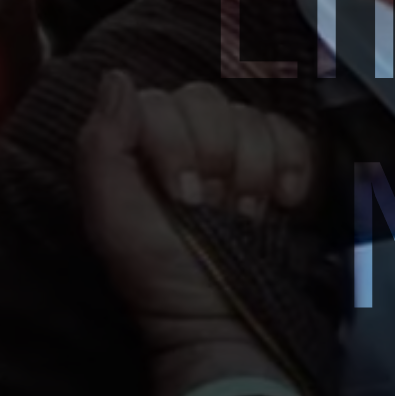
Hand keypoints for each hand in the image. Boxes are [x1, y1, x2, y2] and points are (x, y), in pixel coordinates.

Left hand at [77, 72, 313, 355]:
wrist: (222, 317)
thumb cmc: (162, 277)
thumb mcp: (113, 220)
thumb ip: (102, 146)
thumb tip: (116, 78)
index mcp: (138, 144)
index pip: (162, 100)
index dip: (177, 145)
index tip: (182, 196)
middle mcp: (185, 137)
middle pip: (210, 101)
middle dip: (215, 158)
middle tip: (209, 207)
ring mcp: (234, 149)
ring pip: (253, 116)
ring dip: (252, 172)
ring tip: (241, 215)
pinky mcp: (278, 163)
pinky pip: (292, 133)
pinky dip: (292, 165)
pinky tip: (282, 200)